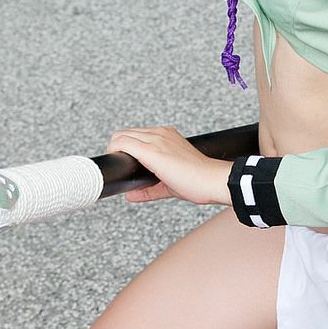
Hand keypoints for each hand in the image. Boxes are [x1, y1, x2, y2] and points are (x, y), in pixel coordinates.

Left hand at [106, 126, 232, 206]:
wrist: (212, 181)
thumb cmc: (199, 181)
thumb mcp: (169, 184)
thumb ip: (149, 189)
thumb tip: (131, 195)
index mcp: (166, 135)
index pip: (136, 134)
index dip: (126, 147)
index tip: (125, 161)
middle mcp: (160, 133)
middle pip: (125, 133)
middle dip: (118, 149)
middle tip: (119, 166)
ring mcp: (156, 140)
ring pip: (121, 136)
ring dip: (115, 150)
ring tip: (118, 167)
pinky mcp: (152, 150)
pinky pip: (124, 143)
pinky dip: (115, 152)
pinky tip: (117, 165)